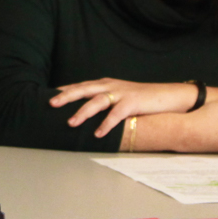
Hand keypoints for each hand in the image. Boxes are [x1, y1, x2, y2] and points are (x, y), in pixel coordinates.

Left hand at [51, 78, 201, 136]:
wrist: (169, 96)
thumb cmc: (142, 99)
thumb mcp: (119, 97)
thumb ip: (103, 102)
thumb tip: (83, 112)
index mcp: (105, 84)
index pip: (80, 85)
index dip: (64, 90)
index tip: (48, 95)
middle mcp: (111, 86)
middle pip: (84, 89)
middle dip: (66, 96)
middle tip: (51, 104)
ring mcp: (122, 93)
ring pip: (97, 101)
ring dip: (83, 112)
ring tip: (71, 122)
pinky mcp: (134, 103)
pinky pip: (117, 115)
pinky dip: (106, 124)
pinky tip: (98, 134)